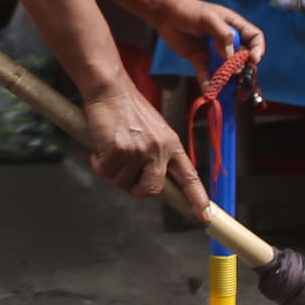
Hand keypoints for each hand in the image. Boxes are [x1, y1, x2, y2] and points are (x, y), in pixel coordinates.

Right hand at [80, 76, 201, 208]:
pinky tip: (100, 147)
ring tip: (111, 148)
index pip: (189, 176)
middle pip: (152, 190)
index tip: (205, 216)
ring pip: (123, 182)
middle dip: (135, 189)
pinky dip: (99, 163)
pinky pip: (106, 172)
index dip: (198, 198)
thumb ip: (158, 154)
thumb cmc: (128, 108)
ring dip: (112, 171)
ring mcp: (139, 150)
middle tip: (124, 175)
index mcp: (171, 144)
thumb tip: (149, 179)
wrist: (110, 88)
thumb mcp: (154, 130)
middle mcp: (159, 149)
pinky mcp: (118, 150)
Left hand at [161, 0, 266, 91]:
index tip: (254, 60)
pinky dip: (209, 84)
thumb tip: (231, 56)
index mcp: (234, 26)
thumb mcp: (209, 17)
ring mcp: (215, 52)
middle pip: (243, 59)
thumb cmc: (190, 10)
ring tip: (233, 95)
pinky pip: (208, 74)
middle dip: (246, 73)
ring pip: (227, 70)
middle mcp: (228, 41)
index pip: (254, 38)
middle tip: (245, 84)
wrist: (167, 15)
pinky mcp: (201, 60)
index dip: (258, 49)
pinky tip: (209, 92)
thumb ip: (222, 34)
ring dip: (231, 83)